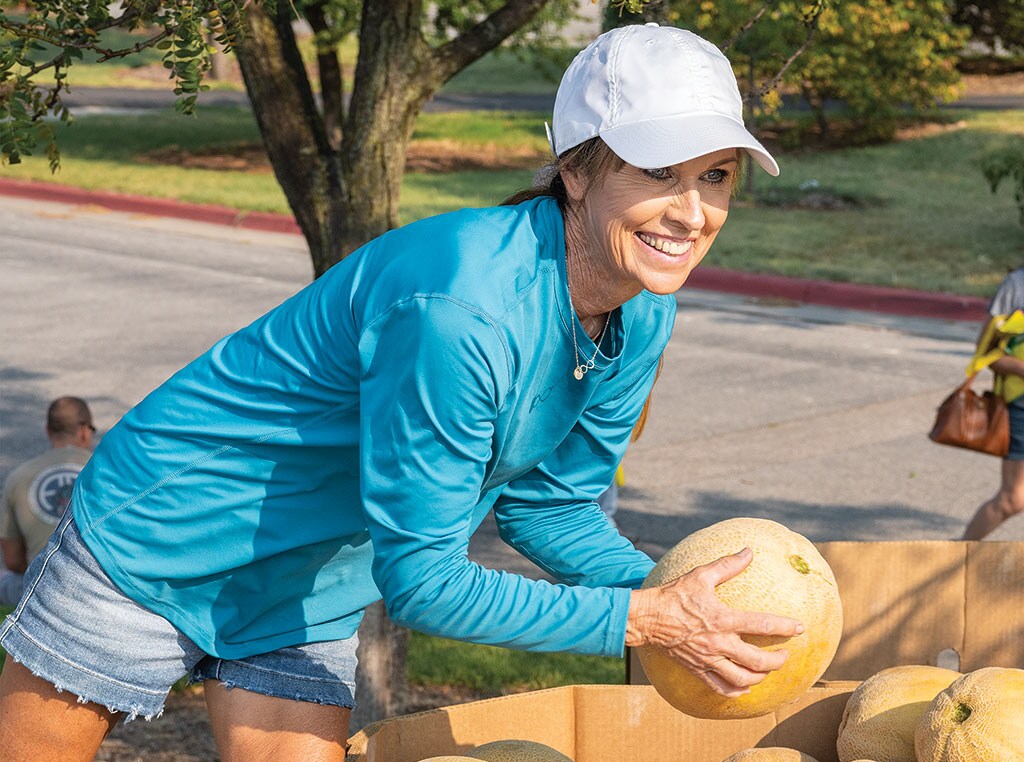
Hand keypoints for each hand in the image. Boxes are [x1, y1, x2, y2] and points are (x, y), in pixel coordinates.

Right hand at [626, 547, 803, 697]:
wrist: (646, 618)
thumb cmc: (674, 595)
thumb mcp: (700, 575)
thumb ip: (727, 565)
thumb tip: (748, 551)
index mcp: (723, 619)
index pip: (762, 625)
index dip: (785, 627)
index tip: (800, 628)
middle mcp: (719, 643)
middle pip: (757, 661)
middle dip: (777, 661)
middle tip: (785, 656)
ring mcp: (708, 659)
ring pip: (742, 678)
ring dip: (760, 677)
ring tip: (766, 671)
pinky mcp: (697, 669)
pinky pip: (720, 687)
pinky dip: (736, 691)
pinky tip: (744, 687)